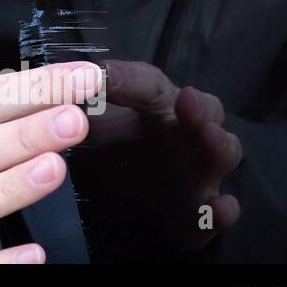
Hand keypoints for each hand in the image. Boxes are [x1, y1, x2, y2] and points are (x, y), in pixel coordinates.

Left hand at [73, 59, 242, 252]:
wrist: (110, 196)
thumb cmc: (106, 143)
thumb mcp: (88, 118)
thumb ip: (77, 98)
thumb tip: (63, 81)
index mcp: (156, 104)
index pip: (149, 86)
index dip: (130, 80)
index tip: (107, 74)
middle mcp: (185, 133)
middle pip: (206, 112)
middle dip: (199, 106)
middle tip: (187, 99)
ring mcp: (198, 172)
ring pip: (223, 154)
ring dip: (219, 145)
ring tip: (209, 135)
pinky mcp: (197, 212)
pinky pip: (218, 212)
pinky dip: (223, 210)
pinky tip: (218, 207)